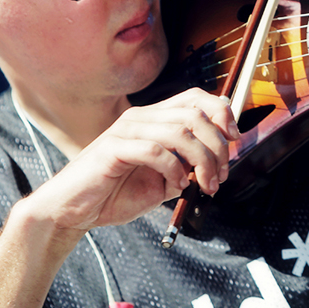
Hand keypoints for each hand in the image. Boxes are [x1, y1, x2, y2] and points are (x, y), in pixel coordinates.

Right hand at [27, 88, 238, 231]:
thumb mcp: (161, 182)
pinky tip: (176, 185)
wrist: (73, 210)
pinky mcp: (113, 148)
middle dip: (218, 146)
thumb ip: (185, 168)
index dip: (221, 112)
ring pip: (181, 132)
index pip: (195, 97)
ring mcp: (126, 130)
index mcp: (152, 119)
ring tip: (205, 185)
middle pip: (195, 114)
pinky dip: (174, 169)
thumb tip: (214, 166)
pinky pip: (156, 151)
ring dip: (202, 161)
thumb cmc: (113, 193)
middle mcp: (141, 117)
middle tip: (220, 175)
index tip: (235, 139)